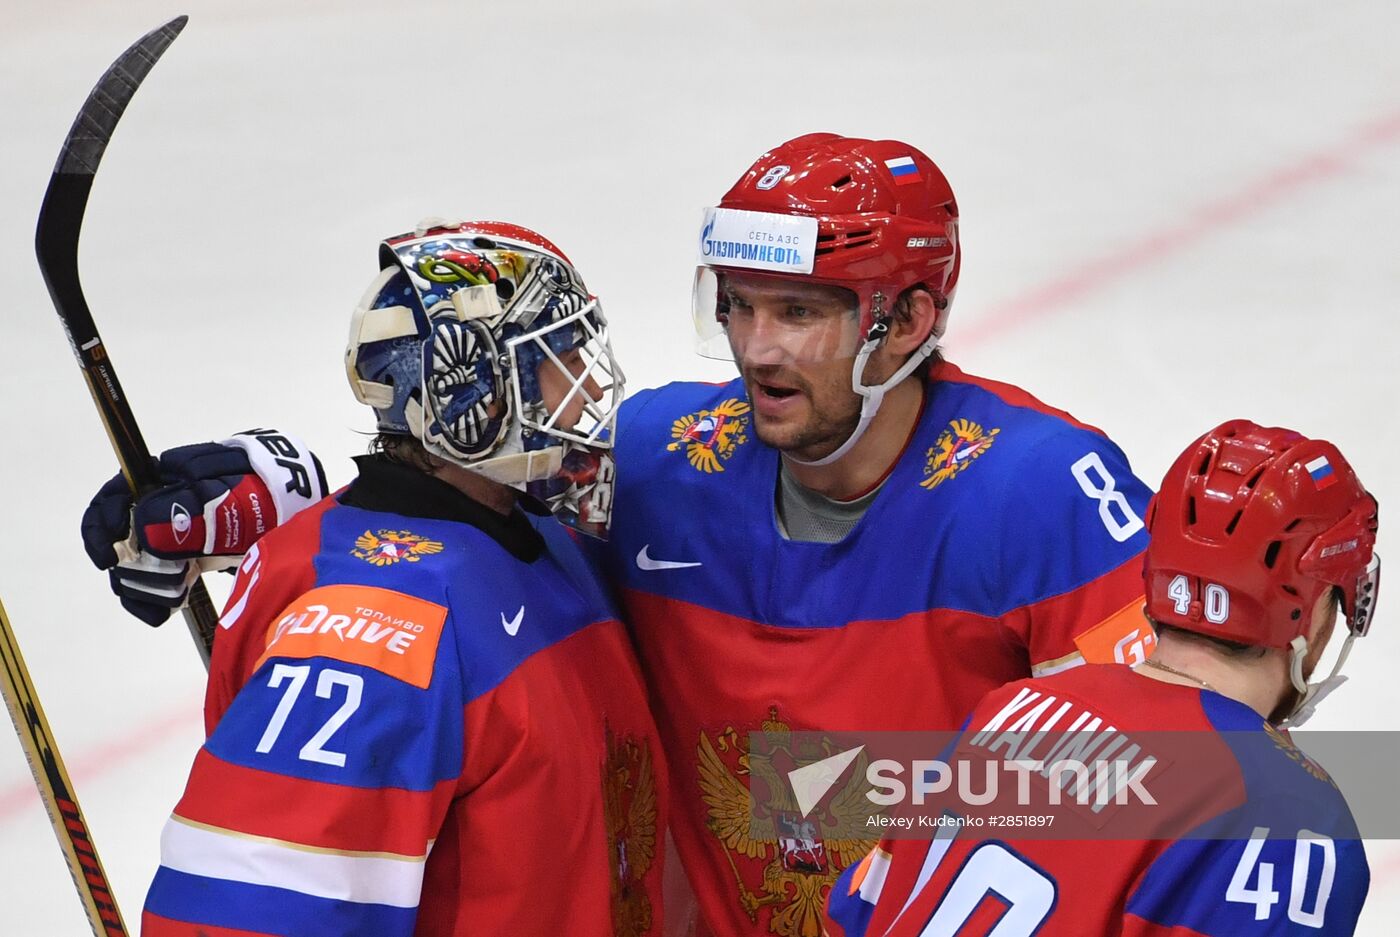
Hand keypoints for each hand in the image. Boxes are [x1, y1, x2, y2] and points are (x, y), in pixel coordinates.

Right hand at [80, 429, 326, 625]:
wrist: (302, 505)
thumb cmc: (264, 492)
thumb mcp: (227, 497)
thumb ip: (186, 509)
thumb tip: (144, 527)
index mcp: (165, 479)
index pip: (116, 497)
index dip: (102, 526)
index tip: (106, 557)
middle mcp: (162, 505)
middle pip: (121, 536)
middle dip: (130, 566)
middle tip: (155, 584)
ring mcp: (173, 531)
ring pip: (137, 562)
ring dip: (144, 585)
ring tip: (169, 600)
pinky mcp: (187, 556)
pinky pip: (158, 577)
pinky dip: (155, 597)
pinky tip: (162, 611)